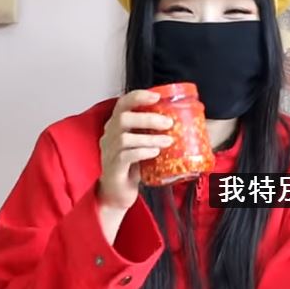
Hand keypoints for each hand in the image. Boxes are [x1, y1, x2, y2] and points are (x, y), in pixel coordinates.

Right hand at [97, 90, 174, 210]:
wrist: (118, 192)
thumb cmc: (132, 166)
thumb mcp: (143, 144)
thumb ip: (153, 132)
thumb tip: (181, 122)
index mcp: (116, 126)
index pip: (122, 104)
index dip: (138, 97)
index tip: (157, 96)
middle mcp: (109, 135)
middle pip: (123, 118)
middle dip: (148, 118)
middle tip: (168, 123)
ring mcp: (108, 151)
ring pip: (124, 137)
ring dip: (149, 138)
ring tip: (167, 141)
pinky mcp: (113, 167)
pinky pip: (125, 155)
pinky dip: (142, 152)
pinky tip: (155, 153)